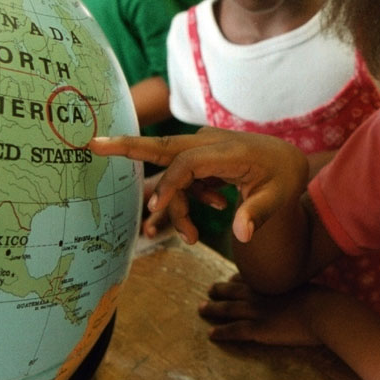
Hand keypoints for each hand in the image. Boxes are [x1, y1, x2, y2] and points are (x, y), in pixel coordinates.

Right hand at [90, 128, 308, 243]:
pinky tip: (213, 210)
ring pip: (172, 173)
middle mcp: (210, 142)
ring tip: (192, 237)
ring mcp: (203, 147)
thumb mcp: (278, 197)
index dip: (170, 186)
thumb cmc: (284, 177)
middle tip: (92, 144)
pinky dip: (186, 198)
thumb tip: (242, 236)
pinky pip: (181, 178)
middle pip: (163, 146)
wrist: (288, 160)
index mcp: (229, 150)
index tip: (155, 210)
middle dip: (128, 146)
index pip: (188, 164)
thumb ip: (258, 215)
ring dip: (174, 205)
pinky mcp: (200, 156)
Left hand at [199, 274, 322, 346]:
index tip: (231, 278)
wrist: (323, 312)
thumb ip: (301, 288)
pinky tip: (211, 335)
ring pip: (227, 309)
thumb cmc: (323, 300)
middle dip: (220, 290)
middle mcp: (260, 294)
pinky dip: (221, 332)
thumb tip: (307, 290)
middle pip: (233, 291)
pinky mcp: (258, 329)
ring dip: (212, 309)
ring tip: (201, 308)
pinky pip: (233, 331)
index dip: (237, 279)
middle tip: (209, 290)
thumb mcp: (310, 287)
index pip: (249, 278)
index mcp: (272, 283)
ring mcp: (257, 311)